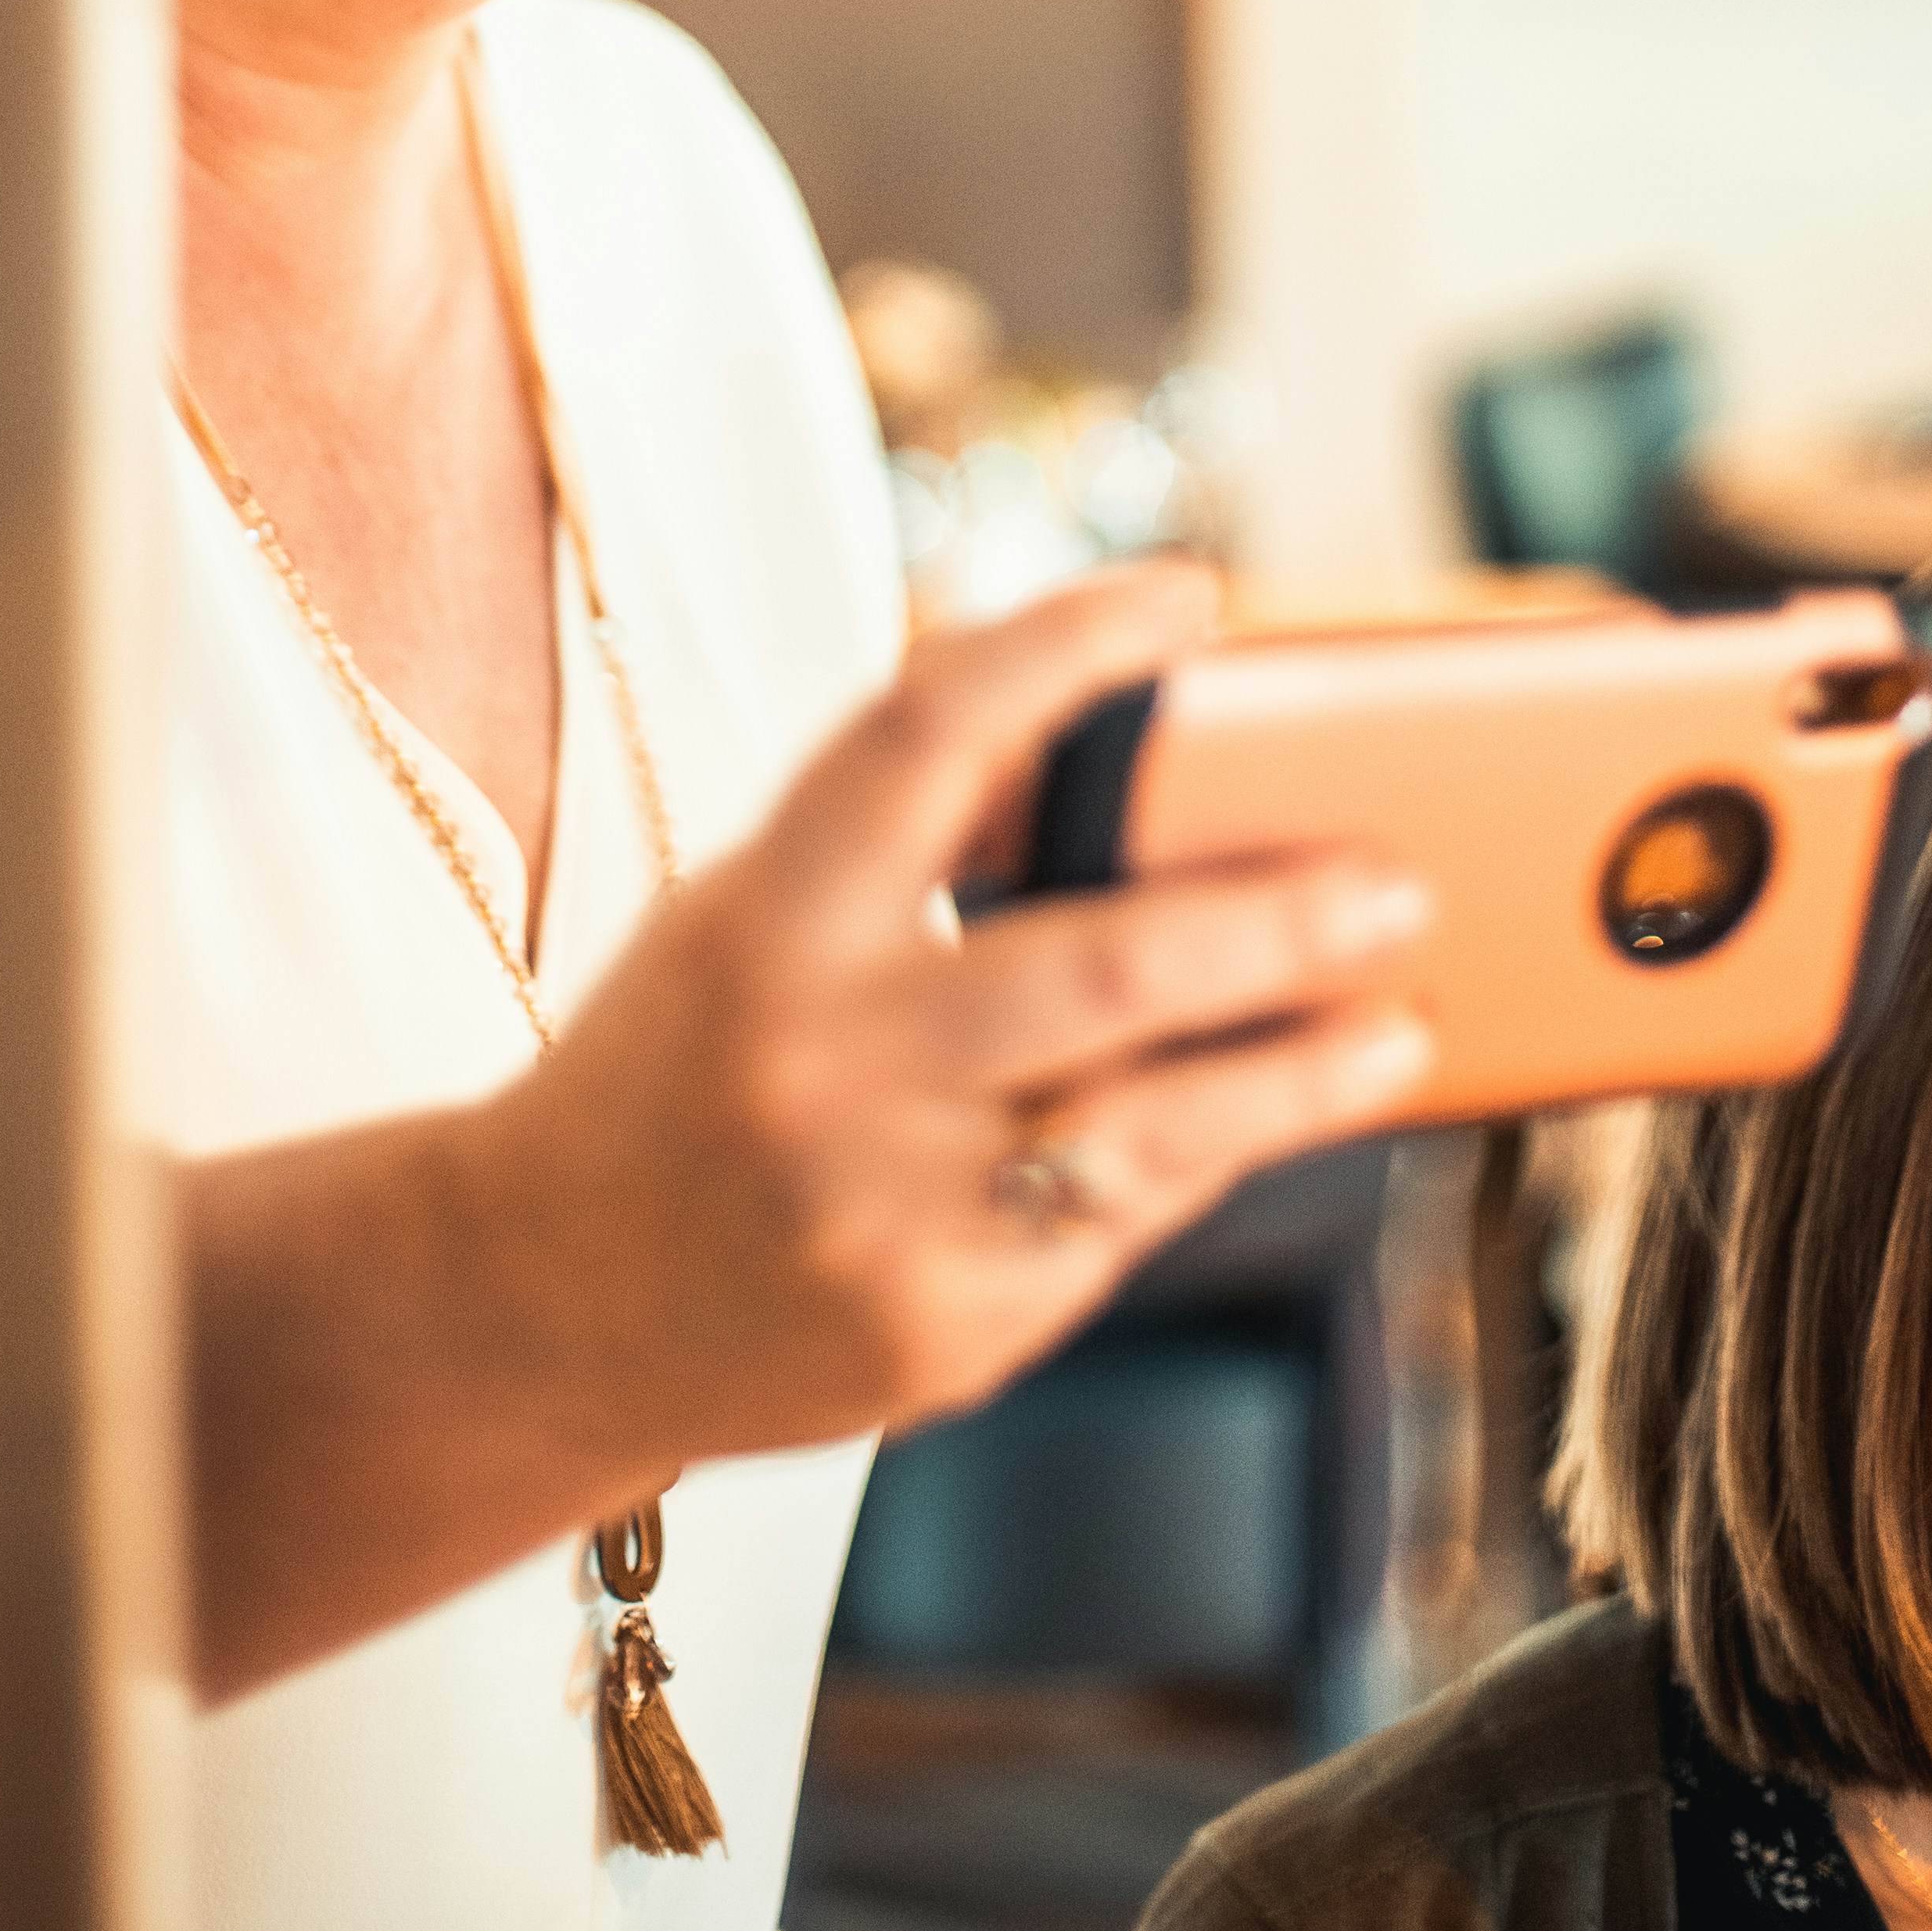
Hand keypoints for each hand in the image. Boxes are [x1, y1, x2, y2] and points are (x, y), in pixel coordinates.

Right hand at [464, 560, 1435, 1464]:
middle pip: (1100, 967)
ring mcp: (890, 1212)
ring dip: (1301, 1070)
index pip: (928, 734)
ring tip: (1398, 1019)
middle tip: (1391, 879)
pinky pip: (1117, 1226)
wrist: (533, 1302)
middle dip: (1272, 921)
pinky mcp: (943, 1333)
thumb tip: (1086, 698)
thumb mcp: (752, 909)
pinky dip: (1205, 1159)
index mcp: (767, 918)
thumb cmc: (678, 1065)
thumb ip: (907, 823)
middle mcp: (827, 1062)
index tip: (1190, 597)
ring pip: (1152, 1128)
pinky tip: (1274, 1115)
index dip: (1066, 645)